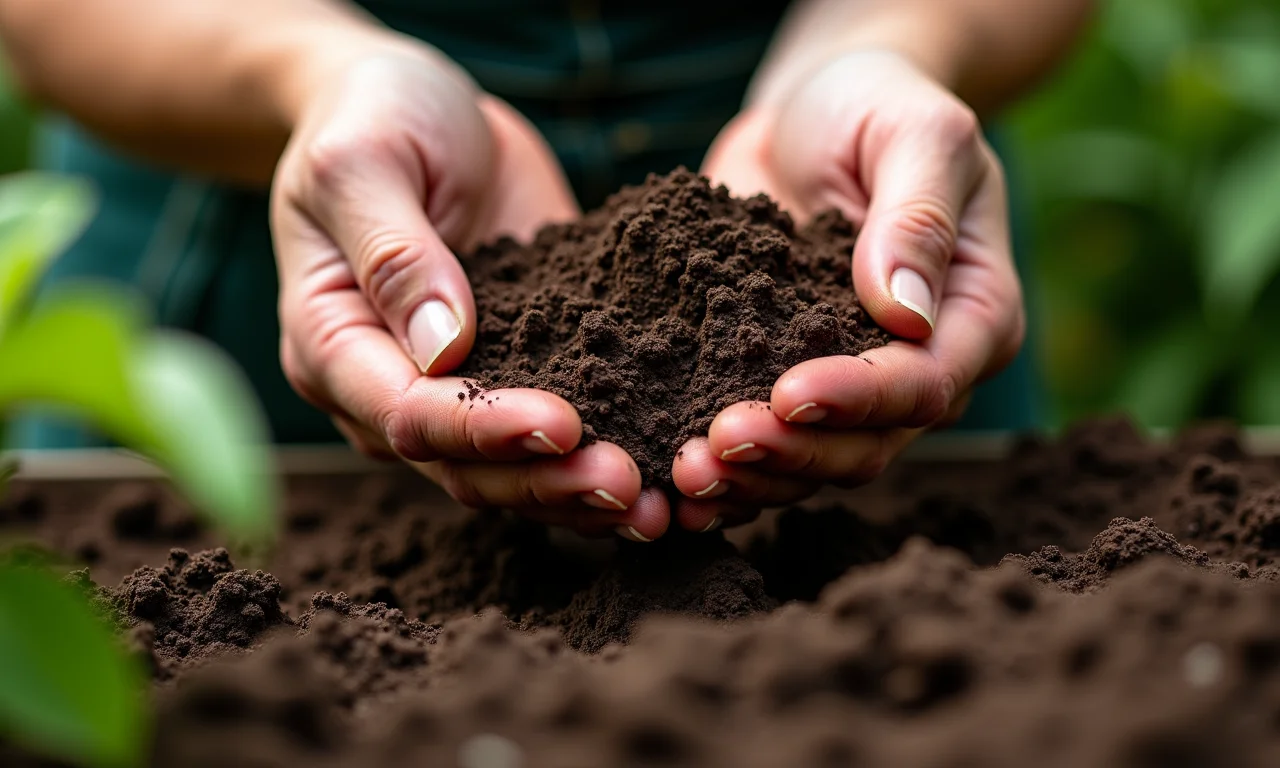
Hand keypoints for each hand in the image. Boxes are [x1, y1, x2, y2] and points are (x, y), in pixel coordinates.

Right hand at [271, 44, 666, 539]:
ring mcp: (461, 384)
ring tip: (660, 503)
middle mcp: (391, 387)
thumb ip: (394, 251)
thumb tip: (444, 348)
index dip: (482, 428)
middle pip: (463, 466)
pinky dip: (611, 446)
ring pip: (514, 468)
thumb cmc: (374, 115)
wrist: (419, 102)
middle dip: (546, 480)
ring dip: (582, 490)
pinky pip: (559, 424)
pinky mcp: (524, 365)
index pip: (404, 415)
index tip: (561, 424)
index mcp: (333, 345)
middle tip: (628, 484)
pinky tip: (671, 464)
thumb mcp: (363, 162)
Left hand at [670, 50, 1023, 530]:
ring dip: (750, 478)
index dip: (859, 398)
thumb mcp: (916, 132)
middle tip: (716, 444)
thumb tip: (905, 313)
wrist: (811, 110)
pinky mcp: (778, 379)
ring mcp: (846, 384)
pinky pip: (762, 445)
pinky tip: (670, 480)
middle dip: (793, 452)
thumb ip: (917, 216)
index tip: (789, 392)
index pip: (925, 383)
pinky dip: (721, 470)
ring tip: (683, 473)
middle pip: (868, 445)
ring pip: (811, 463)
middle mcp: (917, 369)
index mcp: (973, 316)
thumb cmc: (878, 105)